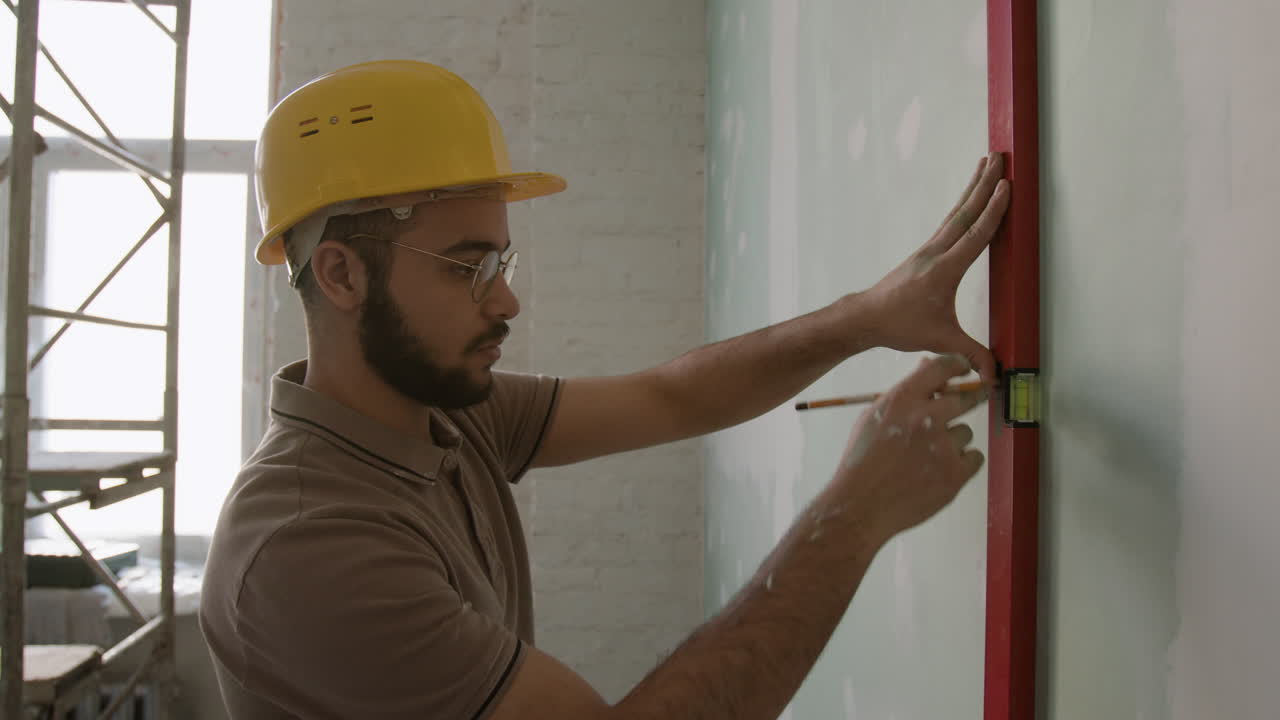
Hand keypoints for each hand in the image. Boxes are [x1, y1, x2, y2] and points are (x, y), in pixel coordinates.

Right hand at [830, 354, 986, 543]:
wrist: (860, 505)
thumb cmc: (863, 461)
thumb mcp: (873, 418)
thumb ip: (903, 393)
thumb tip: (926, 367)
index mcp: (902, 401)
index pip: (942, 367)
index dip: (957, 366)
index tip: (965, 372)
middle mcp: (924, 418)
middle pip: (965, 399)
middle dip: (968, 401)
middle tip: (963, 410)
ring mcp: (942, 447)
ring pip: (966, 432)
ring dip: (953, 442)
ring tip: (928, 458)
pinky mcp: (955, 474)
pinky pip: (974, 458)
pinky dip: (961, 465)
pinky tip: (938, 471)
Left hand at [860, 153, 1010, 384]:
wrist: (867, 318)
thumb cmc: (900, 326)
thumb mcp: (940, 340)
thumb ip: (972, 355)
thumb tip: (996, 376)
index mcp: (944, 269)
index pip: (975, 235)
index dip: (993, 211)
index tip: (1007, 186)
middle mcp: (936, 252)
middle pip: (965, 212)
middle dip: (984, 184)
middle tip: (999, 157)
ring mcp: (929, 249)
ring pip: (956, 212)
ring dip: (973, 187)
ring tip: (986, 163)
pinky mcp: (925, 253)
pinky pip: (949, 222)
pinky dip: (963, 205)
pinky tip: (968, 198)